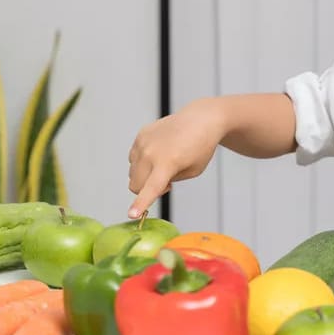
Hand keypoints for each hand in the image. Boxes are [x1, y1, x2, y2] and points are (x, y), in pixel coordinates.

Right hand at [127, 98, 225, 217]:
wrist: (201, 119)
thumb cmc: (201, 147)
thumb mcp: (192, 172)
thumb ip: (170, 181)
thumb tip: (148, 183)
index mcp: (168, 163)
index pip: (151, 188)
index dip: (141, 204)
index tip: (133, 215)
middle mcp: (151, 152)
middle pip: (135, 185)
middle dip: (146, 190)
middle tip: (167, 182)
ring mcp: (143, 142)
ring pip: (132, 172)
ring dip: (144, 176)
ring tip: (164, 165)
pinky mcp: (141, 135)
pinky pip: (133, 158)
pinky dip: (142, 162)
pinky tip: (159, 153)